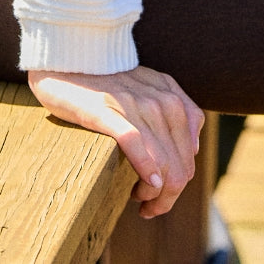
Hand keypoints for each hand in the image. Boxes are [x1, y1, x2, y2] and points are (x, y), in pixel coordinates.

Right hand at [28, 64, 203, 217]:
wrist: (70, 56)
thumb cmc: (107, 80)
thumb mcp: (150, 88)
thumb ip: (176, 111)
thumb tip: (193, 148)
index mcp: (171, 96)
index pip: (190, 153)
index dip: (178, 182)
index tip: (158, 194)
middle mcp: (160, 100)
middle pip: (181, 165)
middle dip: (169, 196)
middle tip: (147, 207)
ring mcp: (134, 105)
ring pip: (163, 163)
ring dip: (155, 194)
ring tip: (139, 200)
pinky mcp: (107, 111)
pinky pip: (136, 144)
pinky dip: (145, 169)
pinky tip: (144, 186)